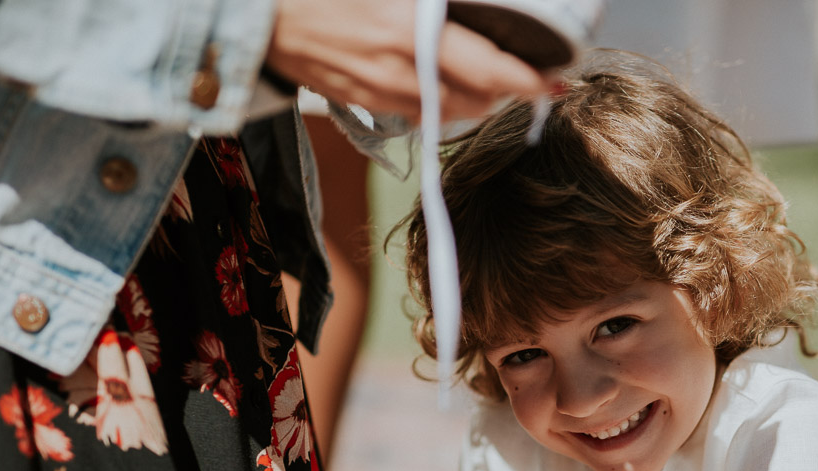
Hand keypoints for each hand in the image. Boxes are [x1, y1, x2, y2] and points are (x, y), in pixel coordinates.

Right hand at [265, 0, 553, 123]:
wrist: (260, 16)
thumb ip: (435, 3)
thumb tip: (462, 7)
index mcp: (409, 32)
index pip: (487, 68)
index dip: (527, 80)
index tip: (557, 81)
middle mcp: (402, 71)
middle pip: (477, 100)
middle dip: (506, 90)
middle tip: (527, 72)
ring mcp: (384, 93)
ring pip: (452, 112)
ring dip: (478, 99)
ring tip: (488, 75)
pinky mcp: (368, 103)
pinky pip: (422, 112)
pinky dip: (444, 101)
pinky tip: (444, 80)